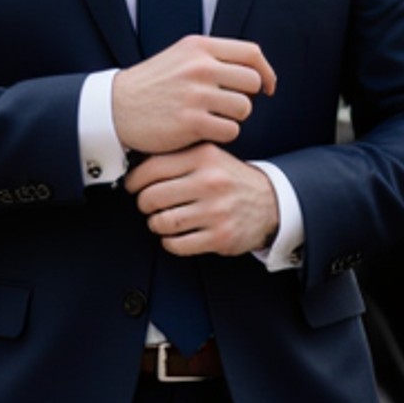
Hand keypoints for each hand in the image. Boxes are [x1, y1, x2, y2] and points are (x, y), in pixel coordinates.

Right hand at [111, 36, 276, 156]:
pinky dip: (222, 134)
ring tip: (212, 119)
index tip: (267, 87)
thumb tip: (253, 70)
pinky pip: (230, 130)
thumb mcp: (179, 57)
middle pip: (252, 82)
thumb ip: (212, 58)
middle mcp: (200, 67)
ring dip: (233, 117)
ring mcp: (196, 94)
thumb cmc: (151, 85)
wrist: (114, 108)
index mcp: (199, 47)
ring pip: (244, 108)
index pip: (251, 54)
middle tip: (229, 106)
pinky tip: (205, 131)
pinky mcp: (191, 122)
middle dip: (246, 97)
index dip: (266, 72)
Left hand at [126, 144, 279, 257]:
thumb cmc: (230, 179)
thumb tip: (136, 165)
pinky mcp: (220, 236)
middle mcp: (210, 182)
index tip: (132, 187)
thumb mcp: (210, 157)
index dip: (134, 181)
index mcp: (204, 157)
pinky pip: (177, 244)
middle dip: (144, 204)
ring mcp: (216, 211)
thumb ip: (179, 157)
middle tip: (148, 205)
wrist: (271, 202)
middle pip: (152, 197)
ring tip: (161, 220)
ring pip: (163, 222)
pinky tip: (175, 236)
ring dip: (155, 224)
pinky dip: (169, 242)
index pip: (153, 168)